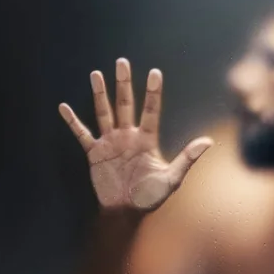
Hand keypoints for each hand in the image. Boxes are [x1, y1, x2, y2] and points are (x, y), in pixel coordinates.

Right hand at [59, 58, 212, 210]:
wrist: (126, 212)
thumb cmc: (151, 196)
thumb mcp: (172, 178)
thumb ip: (187, 158)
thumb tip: (209, 141)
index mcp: (147, 139)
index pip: (150, 110)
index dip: (153, 92)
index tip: (155, 72)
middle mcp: (128, 136)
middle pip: (126, 104)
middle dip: (124, 83)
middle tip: (122, 61)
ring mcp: (111, 142)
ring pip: (104, 113)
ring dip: (100, 94)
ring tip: (96, 74)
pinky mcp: (95, 153)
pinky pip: (82, 134)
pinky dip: (73, 122)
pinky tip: (64, 107)